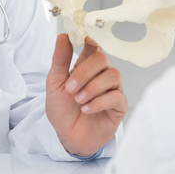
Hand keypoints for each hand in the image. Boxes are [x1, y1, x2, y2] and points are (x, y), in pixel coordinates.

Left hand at [46, 34, 126, 157]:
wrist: (68, 137)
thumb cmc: (63, 110)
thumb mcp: (55, 84)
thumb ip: (60, 60)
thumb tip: (62, 36)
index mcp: (86, 66)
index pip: (94, 46)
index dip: (91, 39)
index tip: (83, 39)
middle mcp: (102, 75)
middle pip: (103, 59)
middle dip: (84, 72)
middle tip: (70, 88)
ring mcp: (113, 90)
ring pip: (113, 75)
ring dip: (92, 87)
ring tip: (78, 100)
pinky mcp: (119, 106)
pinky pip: (117, 97)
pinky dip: (99, 102)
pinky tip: (87, 109)